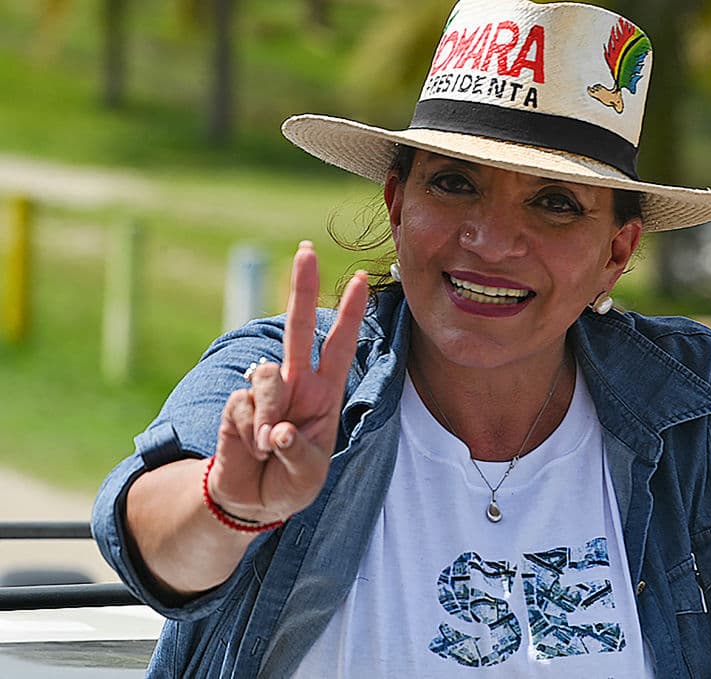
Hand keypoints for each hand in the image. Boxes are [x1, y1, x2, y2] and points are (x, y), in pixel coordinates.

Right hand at [207, 241, 367, 522]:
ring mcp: (264, 392)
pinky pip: (241, 407)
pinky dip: (248, 433)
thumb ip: (297, 452)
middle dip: (302, 288)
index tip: (360, 279)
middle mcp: (295, 383)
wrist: (252, 501)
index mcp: (324, 393)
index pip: (340, 346)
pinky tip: (250, 450)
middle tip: (306, 250)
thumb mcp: (308, 476)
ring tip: (268, 448)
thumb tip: (277, 430)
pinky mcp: (235, 405)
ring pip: (266, 377)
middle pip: (299, 327)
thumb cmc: (291, 483)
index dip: (350, 314)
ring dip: (268, 415)